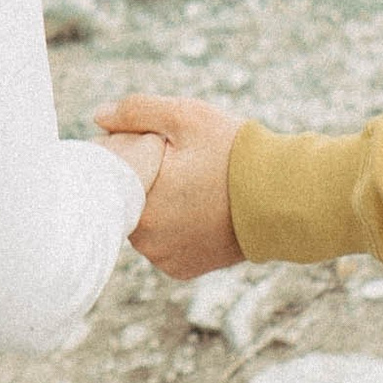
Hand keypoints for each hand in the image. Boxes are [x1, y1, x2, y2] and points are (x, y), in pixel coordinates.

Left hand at [97, 93, 244, 279]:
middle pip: (126, 200)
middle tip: (174, 162)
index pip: (109, 175)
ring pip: (143, 222)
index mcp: (140, 204)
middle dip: (142, 180)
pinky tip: (194, 209)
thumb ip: (137, 112)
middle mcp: (146, 240)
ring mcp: (164, 258)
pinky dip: (171, 227)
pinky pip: (163, 244)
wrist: (284, 199)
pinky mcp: (182, 269)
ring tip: (188, 185)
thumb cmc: (236, 154)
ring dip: (155, 205)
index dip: (123, 155)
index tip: (147, 145)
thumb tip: (98, 117)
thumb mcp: (187, 118)